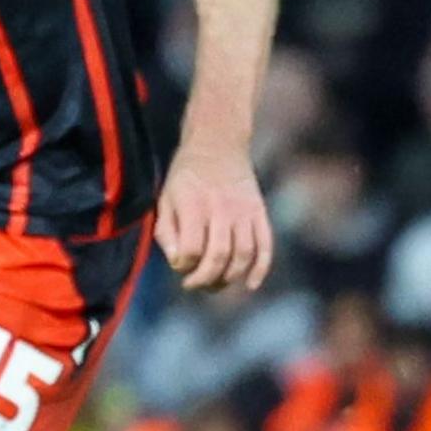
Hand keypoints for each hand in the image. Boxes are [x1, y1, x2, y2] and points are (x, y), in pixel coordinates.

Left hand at [153, 142, 271, 292]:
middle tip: (194, 285)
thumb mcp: (165, 199)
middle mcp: (222, 209)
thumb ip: (167, 232)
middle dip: (206, 279)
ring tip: (214, 284)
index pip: (192, 249)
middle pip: (219, 256)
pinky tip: (250, 285)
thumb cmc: (185, 178)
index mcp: (194, 205)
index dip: (184, 265)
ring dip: (229, 277)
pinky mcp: (260, 213)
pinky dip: (261, 268)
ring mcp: (244, 212)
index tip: (179, 265)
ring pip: (243, 254)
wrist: (218, 145)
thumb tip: (178, 263)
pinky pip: (265, 245)